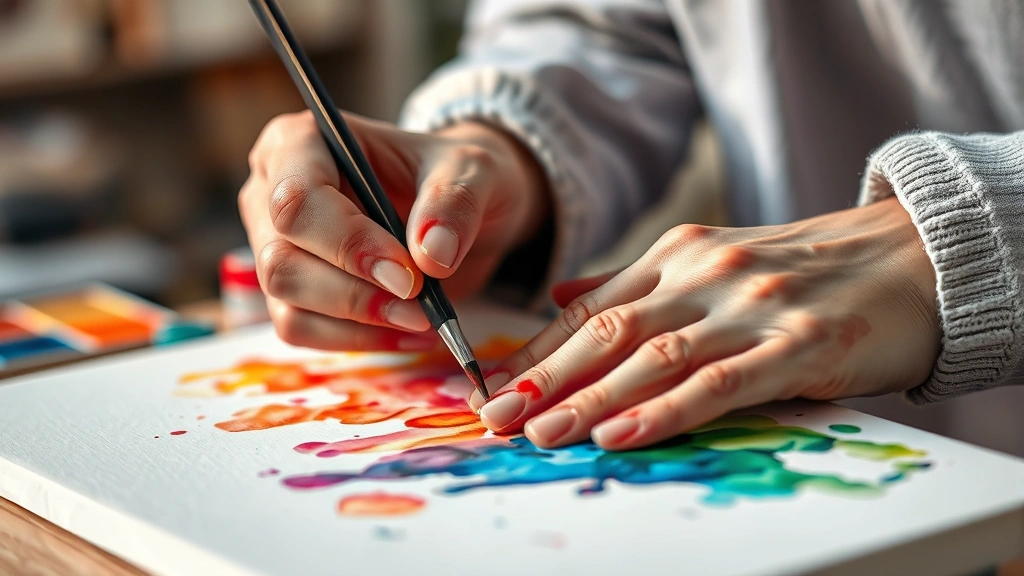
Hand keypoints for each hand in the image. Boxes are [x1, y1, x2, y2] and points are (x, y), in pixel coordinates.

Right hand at [240, 111, 546, 350]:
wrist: (458, 209)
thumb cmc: (453, 176)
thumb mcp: (473, 172)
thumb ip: (455, 202)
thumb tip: (430, 253)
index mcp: (300, 142)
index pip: (297, 201)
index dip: (349, 245)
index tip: (408, 275)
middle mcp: (271, 191)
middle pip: (281, 259)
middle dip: (354, 293)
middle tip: (420, 305)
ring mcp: (274, 245)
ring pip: (287, 302)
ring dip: (357, 322)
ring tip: (420, 319)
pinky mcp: (290, 290)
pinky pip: (302, 330)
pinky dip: (357, 340)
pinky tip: (406, 332)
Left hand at [469, 197, 940, 449]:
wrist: (908, 257)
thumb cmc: (803, 270)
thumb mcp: (712, 258)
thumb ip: (634, 284)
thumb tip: (558, 298)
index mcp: (678, 252)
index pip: (591, 309)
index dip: (537, 352)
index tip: (493, 386)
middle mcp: (706, 273)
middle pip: (609, 333)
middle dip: (546, 379)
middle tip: (496, 417)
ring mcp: (751, 307)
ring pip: (654, 359)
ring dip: (591, 400)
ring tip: (542, 433)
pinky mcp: (797, 345)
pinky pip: (719, 383)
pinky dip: (665, 411)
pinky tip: (622, 434)